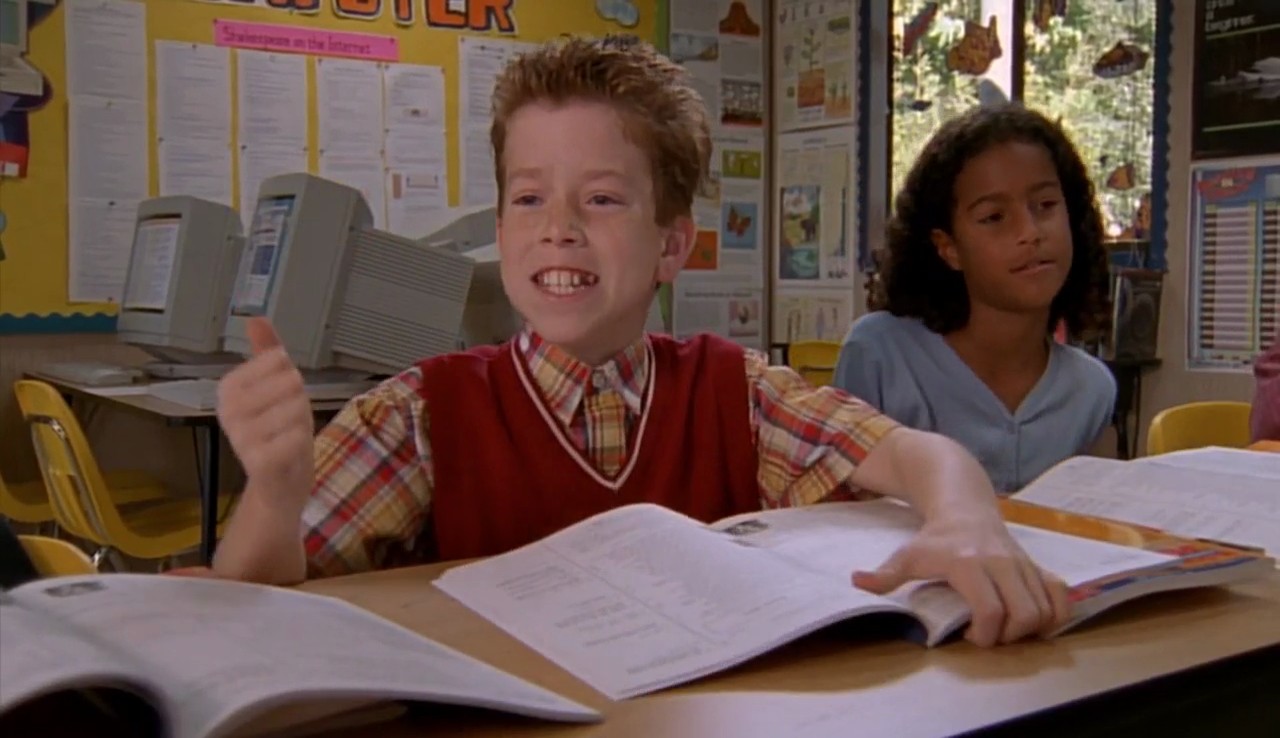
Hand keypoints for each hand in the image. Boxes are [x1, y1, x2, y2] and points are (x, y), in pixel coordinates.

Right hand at [216, 318, 314, 502]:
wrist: (279, 486)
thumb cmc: (279, 432)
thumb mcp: (276, 386)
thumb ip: (266, 352)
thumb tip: (256, 317)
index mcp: (228, 388)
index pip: (279, 359)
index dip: (290, 379)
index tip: (279, 399)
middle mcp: (229, 410)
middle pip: (290, 381)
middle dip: (299, 402)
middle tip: (288, 422)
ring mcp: (241, 436)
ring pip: (297, 408)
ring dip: (302, 424)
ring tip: (288, 438)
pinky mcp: (259, 461)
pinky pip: (297, 436)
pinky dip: (301, 443)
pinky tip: (289, 453)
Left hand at [852, 514, 1070, 646]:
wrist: (965, 505)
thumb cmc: (935, 537)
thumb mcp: (908, 553)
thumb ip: (886, 573)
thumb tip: (857, 581)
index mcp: (968, 563)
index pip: (990, 608)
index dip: (984, 634)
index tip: (969, 637)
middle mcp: (1001, 563)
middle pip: (1024, 613)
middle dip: (1010, 636)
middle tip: (991, 635)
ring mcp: (1023, 564)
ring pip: (1046, 608)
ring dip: (1032, 629)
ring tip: (1008, 629)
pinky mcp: (1037, 565)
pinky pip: (1062, 594)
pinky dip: (1056, 614)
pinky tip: (1035, 621)